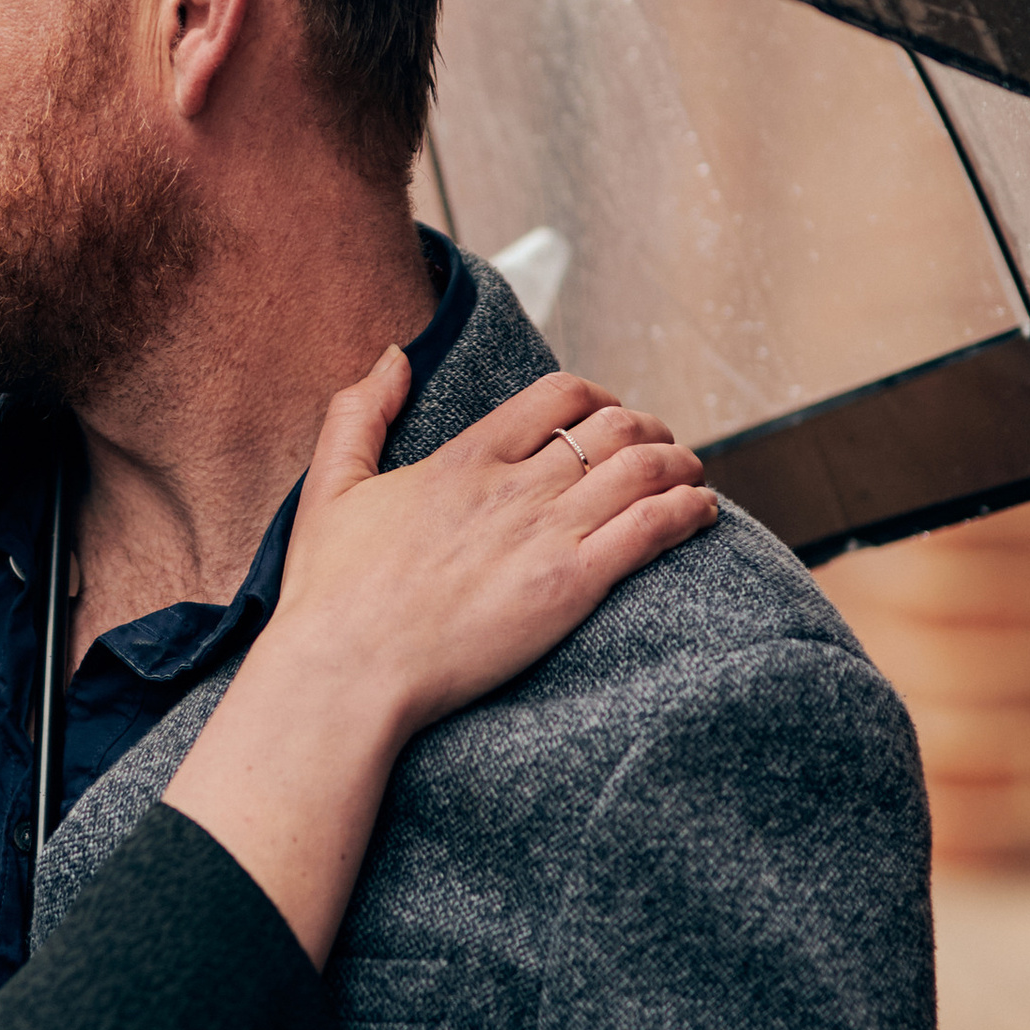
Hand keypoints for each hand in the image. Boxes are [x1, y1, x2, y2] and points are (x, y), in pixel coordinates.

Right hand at [266, 353, 715, 744]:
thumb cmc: (329, 594)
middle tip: (661, 449)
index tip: (608, 417)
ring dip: (680, 465)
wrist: (343, 672)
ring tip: (691, 478)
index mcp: (464, 459)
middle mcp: (512, 486)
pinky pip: (651, 529)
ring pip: (643, 469)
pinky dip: (688, 512)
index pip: (558, 395)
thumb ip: (359, 412)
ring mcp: (544, 534)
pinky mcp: (568, 587)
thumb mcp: (328, 486)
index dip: (598, 397)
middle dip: (651, 430)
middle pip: (614, 426)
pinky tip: (701, 514)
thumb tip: (394, 356)